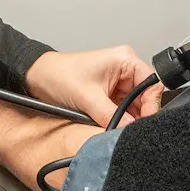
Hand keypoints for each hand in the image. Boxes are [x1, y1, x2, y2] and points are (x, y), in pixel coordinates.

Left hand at [26, 46, 163, 124]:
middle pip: (145, 98)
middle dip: (138, 115)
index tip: (144, 123)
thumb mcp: (87, 97)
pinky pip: (122, 111)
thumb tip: (130, 129)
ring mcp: (118, 83)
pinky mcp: (110, 95)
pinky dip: (119, 119)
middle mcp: (125, 70)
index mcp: (125, 60)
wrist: (37, 78)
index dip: (151, 105)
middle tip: (130, 130)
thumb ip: (112, 115)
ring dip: (127, 118)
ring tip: (118, 128)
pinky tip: (113, 126)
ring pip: (134, 107)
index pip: (152, 84)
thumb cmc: (59, 75)